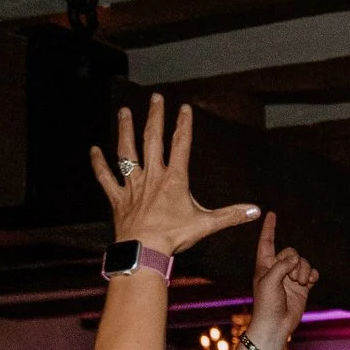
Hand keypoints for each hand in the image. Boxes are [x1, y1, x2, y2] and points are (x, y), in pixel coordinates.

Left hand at [88, 94, 261, 254]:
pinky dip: (99, 164)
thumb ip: (231, 215)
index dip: (183, 125)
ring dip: (125, 130)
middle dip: (154, 117)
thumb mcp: (207, 225)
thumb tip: (255, 211)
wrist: (144, 250)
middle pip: (152, 140)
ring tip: (124, 112)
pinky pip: (106, 177)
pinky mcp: (118, 198)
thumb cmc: (174, 237)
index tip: (184, 108)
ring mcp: (133, 185)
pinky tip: (94, 150)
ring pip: (126, 152)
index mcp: (174, 179)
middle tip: (155, 98)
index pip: (181, 145)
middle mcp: (152, 176)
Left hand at [247, 211, 318, 349]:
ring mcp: (290, 277)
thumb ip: (281, 265)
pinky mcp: (302, 286)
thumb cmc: (266, 304)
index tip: (271, 214)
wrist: (276, 324)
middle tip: (292, 276)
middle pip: (290, 251)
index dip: (269, 228)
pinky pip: (311, 272)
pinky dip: (312, 275)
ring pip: (302, 262)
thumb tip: (295, 259)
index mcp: (264, 265)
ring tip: (300, 283)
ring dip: (303, 271)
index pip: (266, 242)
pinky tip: (310, 282)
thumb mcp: (269, 281)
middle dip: (294, 261)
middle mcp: (277, 268)